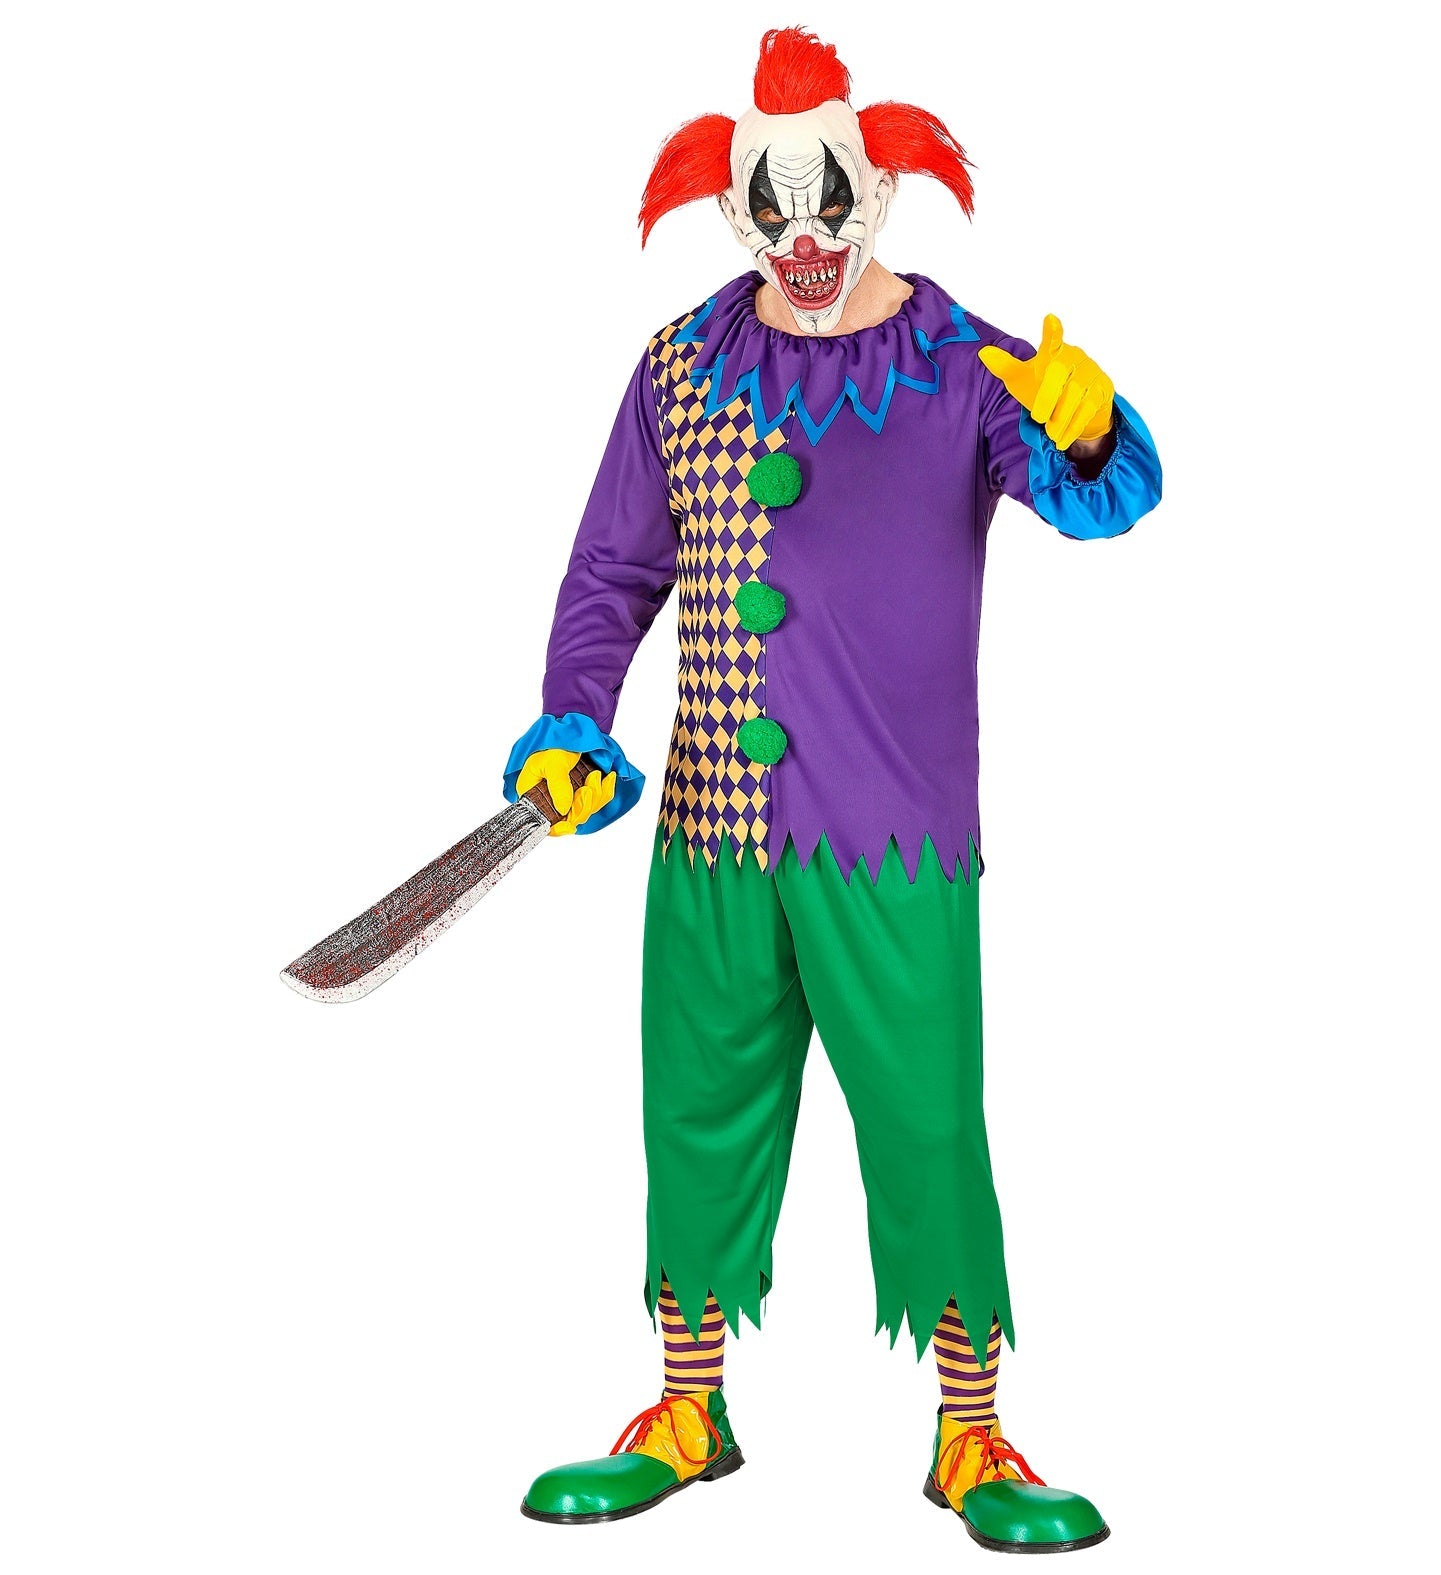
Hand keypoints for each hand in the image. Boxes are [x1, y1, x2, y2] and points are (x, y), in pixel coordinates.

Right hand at [515, 748, 617, 836]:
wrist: (571, 731)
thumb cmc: (553, 744)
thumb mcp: (553, 763)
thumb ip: (558, 786)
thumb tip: (564, 810)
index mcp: (532, 795)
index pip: (543, 822)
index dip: (556, 829)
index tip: (570, 825)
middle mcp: (549, 800)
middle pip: (569, 819)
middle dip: (582, 805)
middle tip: (588, 788)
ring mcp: (568, 797)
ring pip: (586, 810)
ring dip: (595, 795)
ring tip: (595, 775)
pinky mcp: (582, 793)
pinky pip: (598, 801)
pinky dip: (605, 790)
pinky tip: (608, 778)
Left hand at [978, 314, 1114, 449]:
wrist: (1077, 408)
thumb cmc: (1046, 388)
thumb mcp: (1023, 379)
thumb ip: (1006, 367)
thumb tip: (983, 353)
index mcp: (1053, 352)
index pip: (1052, 340)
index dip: (1052, 331)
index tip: (1050, 319)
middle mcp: (1074, 357)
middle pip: (1059, 373)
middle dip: (1047, 398)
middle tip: (1037, 418)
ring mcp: (1091, 371)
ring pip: (1076, 393)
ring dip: (1061, 417)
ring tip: (1051, 433)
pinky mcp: (1103, 388)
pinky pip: (1089, 408)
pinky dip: (1074, 426)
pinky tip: (1063, 440)